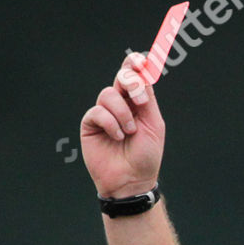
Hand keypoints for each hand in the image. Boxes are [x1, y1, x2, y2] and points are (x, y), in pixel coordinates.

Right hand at [81, 51, 163, 199]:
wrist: (130, 182)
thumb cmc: (145, 157)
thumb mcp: (153, 124)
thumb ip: (147, 98)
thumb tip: (142, 72)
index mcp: (137, 101)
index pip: (135, 73)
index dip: (136, 62)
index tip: (142, 62)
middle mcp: (121, 104)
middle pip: (121, 75)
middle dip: (131, 82)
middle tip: (140, 101)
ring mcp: (105, 113)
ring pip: (108, 94)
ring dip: (122, 113)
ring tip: (129, 133)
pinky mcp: (91, 125)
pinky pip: (98, 111)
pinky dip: (110, 122)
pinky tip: (117, 137)